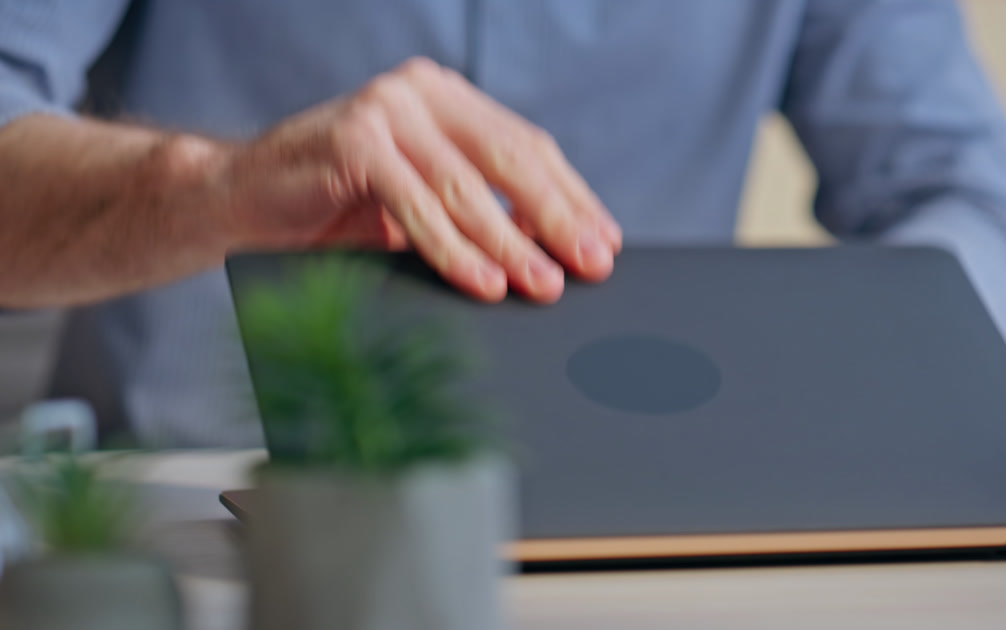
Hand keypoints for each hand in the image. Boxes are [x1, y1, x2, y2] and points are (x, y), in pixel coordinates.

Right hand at [213, 57, 621, 302]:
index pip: (527, 146)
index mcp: (446, 100)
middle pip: (510, 159)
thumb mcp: (421, 204)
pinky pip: (416, 204)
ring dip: (510, 244)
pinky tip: (483, 281)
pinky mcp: (352, 140)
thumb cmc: (337, 207)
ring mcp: (385, 110)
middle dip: (556, 219)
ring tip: (542, 285)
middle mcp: (420, 93)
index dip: (571, 197)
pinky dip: (453, 249)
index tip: (604, 242)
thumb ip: (477, 210)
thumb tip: (554, 252)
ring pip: (466, 187)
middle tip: (589, 265)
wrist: (241, 198)